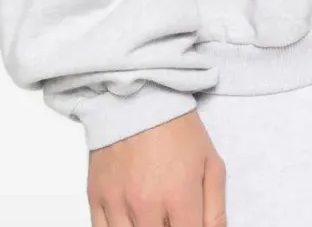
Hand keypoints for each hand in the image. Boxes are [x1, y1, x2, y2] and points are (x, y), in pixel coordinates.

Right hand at [88, 110, 226, 226]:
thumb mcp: (211, 163)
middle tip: (171, 219)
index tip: (189, 225)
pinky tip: (130, 221)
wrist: (139, 98)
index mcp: (180, 196)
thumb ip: (216, 209)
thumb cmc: (178, 129)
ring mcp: (118, 203)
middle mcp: (146, 205)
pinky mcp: (96, 197)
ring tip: (152, 218)